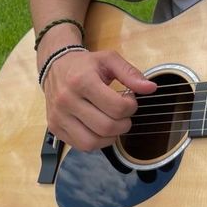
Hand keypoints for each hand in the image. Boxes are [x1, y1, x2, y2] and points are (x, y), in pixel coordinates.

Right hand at [42, 50, 156, 151]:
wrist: (55, 67)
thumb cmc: (85, 65)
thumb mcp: (109, 60)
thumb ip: (130, 74)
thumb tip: (151, 88)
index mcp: (82, 81)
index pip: (116, 107)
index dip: (131, 107)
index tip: (129, 100)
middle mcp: (67, 100)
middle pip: (106, 127)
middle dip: (123, 124)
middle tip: (123, 114)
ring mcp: (58, 116)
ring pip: (92, 142)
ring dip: (110, 136)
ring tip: (112, 123)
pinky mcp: (55, 128)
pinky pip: (81, 146)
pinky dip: (96, 142)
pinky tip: (99, 129)